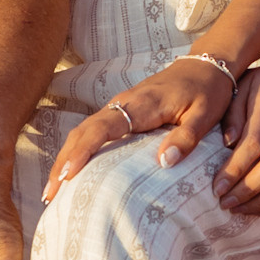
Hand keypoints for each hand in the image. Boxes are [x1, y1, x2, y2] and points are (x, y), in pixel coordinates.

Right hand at [43, 56, 234, 201]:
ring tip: (54, 190)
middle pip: (84, 131)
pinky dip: (78, 149)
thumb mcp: (205, 114)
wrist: (208, 64)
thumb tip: (164, 162)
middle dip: (64, 161)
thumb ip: (186, 137)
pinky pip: (93, 130)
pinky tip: (74, 170)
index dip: (83, 151)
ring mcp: (120, 105)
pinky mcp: (122, 110)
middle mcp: (124, 103)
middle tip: (51, 195)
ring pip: (84, 130)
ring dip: (66, 157)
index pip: (103, 127)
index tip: (68, 175)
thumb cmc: (208, 91)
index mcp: (142, 105)